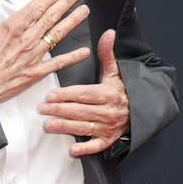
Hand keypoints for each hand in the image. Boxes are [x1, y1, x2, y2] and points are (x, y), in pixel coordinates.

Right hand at [0, 0, 90, 109]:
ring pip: (57, 35)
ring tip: (84, 11)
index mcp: (10, 29)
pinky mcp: (35, 73)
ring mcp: (32, 57)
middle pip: (50, 16)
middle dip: (66, 2)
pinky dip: (72, 57)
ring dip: (72, 21)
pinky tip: (84, 51)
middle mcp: (25, 40)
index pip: (36, 6)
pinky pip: (58, 63)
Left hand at [37, 29, 129, 155]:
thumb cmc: (121, 90)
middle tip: (41, 109)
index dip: (66, 95)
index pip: (83, 94)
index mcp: (108, 93)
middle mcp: (109, 111)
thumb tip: (108, 33)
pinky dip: (86, 149)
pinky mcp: (109, 140)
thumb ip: (107, 53)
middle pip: (80, 111)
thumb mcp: (114, 71)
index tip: (51, 95)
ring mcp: (109, 127)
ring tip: (48, 125)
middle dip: (59, 110)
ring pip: (84, 127)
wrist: (141, 110)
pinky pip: (97, 146)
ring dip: (65, 127)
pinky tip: (73, 150)